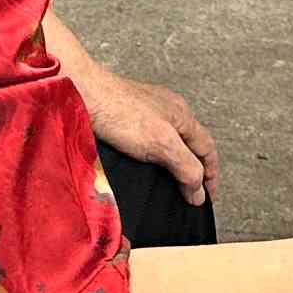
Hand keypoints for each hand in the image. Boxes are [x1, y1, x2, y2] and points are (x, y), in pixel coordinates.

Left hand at [73, 62, 217, 201]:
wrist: (83, 94)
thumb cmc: (120, 112)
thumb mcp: (162, 145)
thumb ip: (185, 167)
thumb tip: (199, 193)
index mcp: (182, 115)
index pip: (207, 149)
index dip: (210, 175)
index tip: (206, 198)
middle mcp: (169, 109)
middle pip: (191, 143)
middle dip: (194, 168)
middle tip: (190, 193)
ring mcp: (148, 109)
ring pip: (170, 140)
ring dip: (174, 162)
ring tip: (169, 182)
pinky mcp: (128, 113)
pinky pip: (150, 138)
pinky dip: (155, 154)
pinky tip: (143, 163)